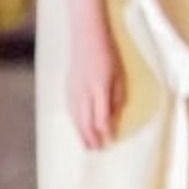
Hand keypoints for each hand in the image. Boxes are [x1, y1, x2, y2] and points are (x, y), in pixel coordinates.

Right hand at [67, 27, 125, 150]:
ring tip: (85, 145)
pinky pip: (71, 109)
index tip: (110, 141)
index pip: (101, 117)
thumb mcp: (119, 75)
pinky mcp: (68, 87)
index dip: (106, 131)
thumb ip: (116, 97)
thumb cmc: (108, 55)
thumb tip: (112, 116)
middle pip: (86, 121)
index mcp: (99, 88)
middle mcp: (84, 92)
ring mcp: (73, 90)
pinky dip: (74, 121)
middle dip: (91, 137)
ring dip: (81, 133)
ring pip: (76, 117)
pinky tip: (77, 127)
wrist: (86, 37)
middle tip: (95, 151)